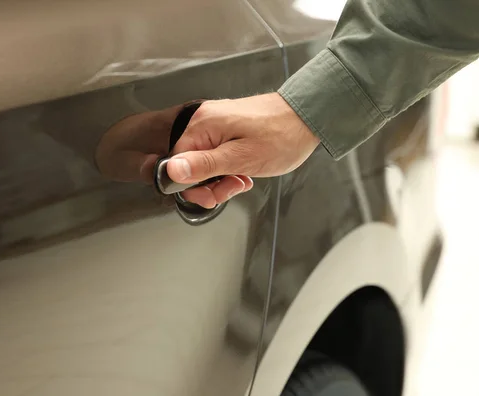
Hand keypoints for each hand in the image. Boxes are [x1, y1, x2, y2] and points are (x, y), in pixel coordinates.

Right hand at [167, 92, 320, 207]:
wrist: (307, 117)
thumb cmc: (282, 136)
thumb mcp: (241, 158)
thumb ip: (204, 165)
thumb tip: (172, 171)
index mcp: (202, 126)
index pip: (175, 163)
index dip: (191, 186)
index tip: (212, 195)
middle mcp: (204, 121)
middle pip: (189, 163)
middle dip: (208, 183)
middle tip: (232, 188)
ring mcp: (216, 123)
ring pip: (204, 162)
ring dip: (220, 178)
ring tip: (242, 179)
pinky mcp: (227, 127)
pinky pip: (217, 154)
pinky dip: (228, 168)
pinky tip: (244, 171)